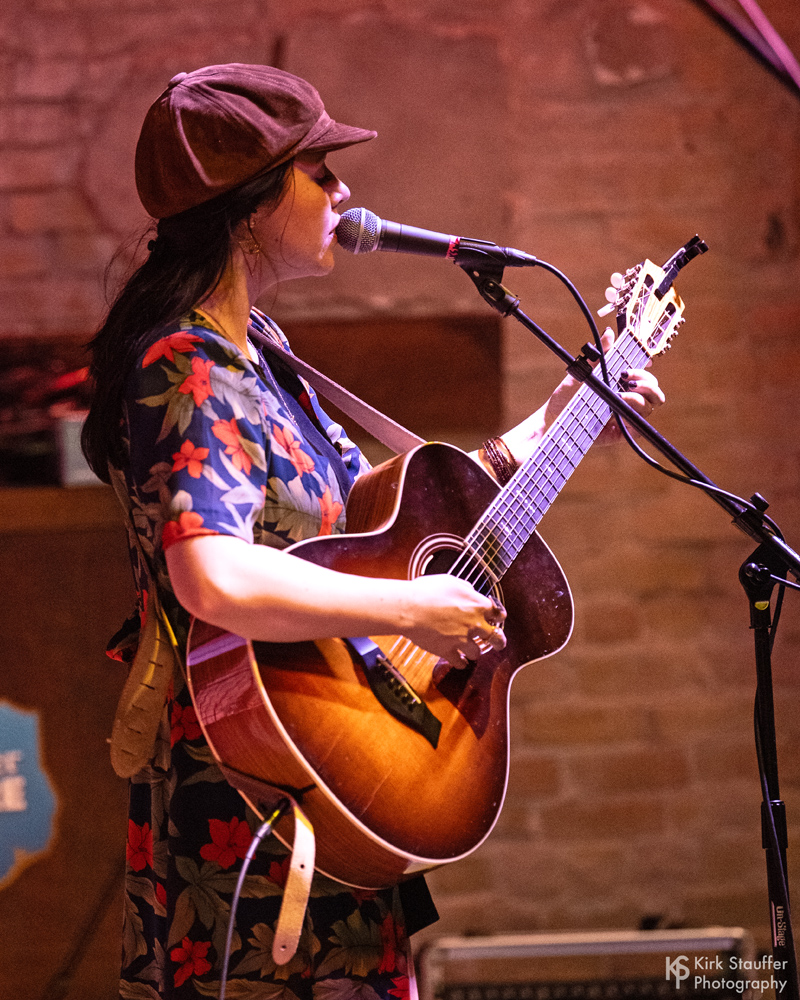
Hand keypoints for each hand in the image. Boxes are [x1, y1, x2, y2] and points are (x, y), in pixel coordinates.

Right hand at [401, 574, 506, 667]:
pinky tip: (460, 661)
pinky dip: (460, 663)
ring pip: (476, 652)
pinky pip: (459, 662)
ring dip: (474, 651)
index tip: (497, 618)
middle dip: (498, 641)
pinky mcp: (447, 651)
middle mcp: (474, 623)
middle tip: (498, 642)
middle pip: (495, 637)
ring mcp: (462, 639)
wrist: (409, 608)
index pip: (498, 613)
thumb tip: (471, 592)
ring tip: (471, 651)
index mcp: (477, 605)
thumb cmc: (426, 591)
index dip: (498, 616)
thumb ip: (465, 588)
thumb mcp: (450, 581)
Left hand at [540, 328, 664, 444]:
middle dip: (646, 380)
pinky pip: (639, 423)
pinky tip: (618, 406)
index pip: (645, 375)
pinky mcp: (624, 432)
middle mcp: (629, 400)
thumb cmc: (568, 396)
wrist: (554, 417)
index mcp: (622, 385)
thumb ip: (599, 354)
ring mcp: (627, 416)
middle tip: (627, 377)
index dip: (648, 367)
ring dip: (639, 396)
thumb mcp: (584, 371)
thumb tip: (609, 333)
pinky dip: (633, 413)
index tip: (644, 360)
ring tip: (621, 393)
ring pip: (651, 405)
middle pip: (654, 390)